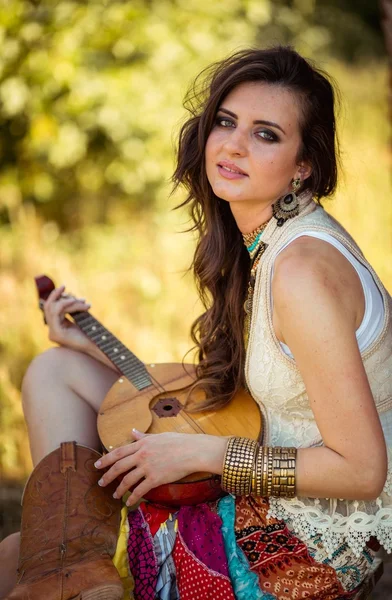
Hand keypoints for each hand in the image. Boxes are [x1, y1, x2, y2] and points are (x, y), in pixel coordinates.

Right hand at [43, 285, 93, 352]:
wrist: (97, 347)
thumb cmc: (91, 334)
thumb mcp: (79, 319)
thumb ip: (71, 310)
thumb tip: (67, 295)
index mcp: (56, 329)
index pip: (50, 309)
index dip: (57, 297)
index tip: (67, 289)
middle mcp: (52, 332)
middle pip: (48, 307)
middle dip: (56, 295)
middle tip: (64, 286)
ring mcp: (53, 334)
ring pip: (54, 308)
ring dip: (69, 302)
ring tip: (83, 302)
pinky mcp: (57, 334)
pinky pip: (56, 313)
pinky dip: (66, 305)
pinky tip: (77, 303)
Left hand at [94, 430, 228, 505]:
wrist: (192, 451)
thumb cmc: (178, 441)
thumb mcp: (158, 436)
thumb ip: (143, 436)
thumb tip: (132, 432)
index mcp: (141, 443)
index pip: (118, 452)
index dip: (106, 459)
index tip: (97, 465)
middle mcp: (141, 455)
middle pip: (118, 467)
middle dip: (107, 476)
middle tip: (100, 482)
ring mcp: (147, 467)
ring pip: (127, 480)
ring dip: (118, 489)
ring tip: (114, 495)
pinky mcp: (155, 479)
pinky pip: (140, 490)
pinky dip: (132, 498)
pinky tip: (128, 502)